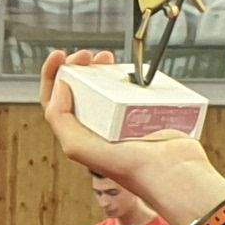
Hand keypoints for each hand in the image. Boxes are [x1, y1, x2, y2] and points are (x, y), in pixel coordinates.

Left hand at [35, 50, 224, 208]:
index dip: (52, 75)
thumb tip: (60, 86)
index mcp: (80, 135)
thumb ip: (60, 118)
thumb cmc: (128, 165)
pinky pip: (132, 88)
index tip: (60, 54)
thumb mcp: (79, 147)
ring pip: (105, 85)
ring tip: (108, 59)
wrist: (172, 169)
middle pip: (80, 89)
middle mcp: (99, 126)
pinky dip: (128, 75)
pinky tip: (132, 70)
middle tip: (90, 55)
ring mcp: (122, 118)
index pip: (55, 101)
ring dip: (101, 68)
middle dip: (79, 66)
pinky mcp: (145, 112)